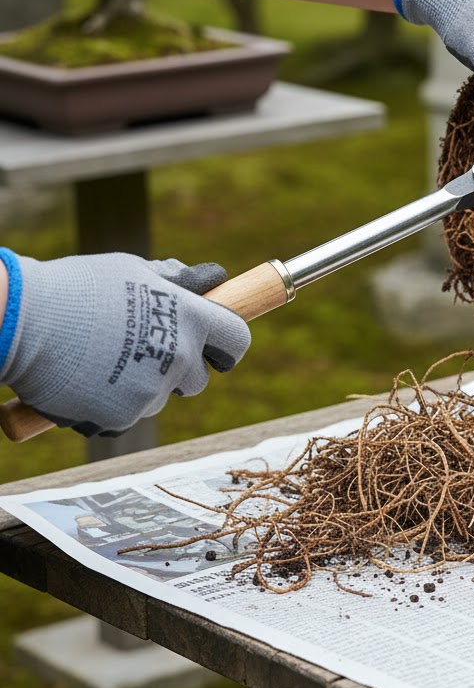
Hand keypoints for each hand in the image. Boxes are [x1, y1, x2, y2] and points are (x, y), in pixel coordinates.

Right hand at [0, 250, 250, 436]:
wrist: (21, 320)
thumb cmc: (77, 288)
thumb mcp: (133, 270)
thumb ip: (173, 281)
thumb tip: (204, 280)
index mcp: (191, 317)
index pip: (237, 340)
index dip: (226, 347)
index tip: (216, 350)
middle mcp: (180, 355)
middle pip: (200, 379)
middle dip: (181, 370)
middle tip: (145, 353)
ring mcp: (153, 390)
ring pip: (160, 398)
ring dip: (142, 386)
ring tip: (102, 361)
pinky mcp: (123, 417)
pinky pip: (126, 417)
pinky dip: (109, 406)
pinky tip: (84, 382)